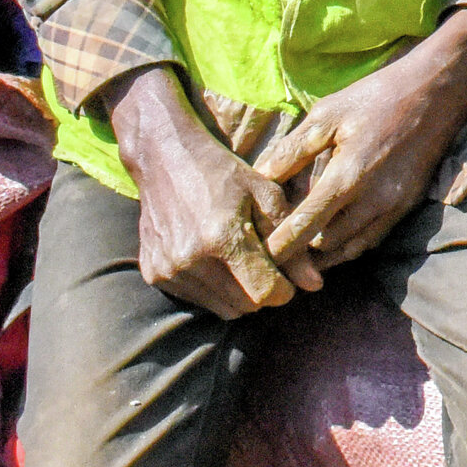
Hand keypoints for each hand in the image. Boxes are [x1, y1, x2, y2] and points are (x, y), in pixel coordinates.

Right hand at [114, 68, 300, 316]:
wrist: (165, 159)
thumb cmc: (223, 173)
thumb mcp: (267, 197)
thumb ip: (293, 244)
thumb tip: (314, 286)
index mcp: (221, 238)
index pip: (265, 293)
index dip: (283, 289)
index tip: (287, 275)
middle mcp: (190, 260)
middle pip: (244, 306)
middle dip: (262, 291)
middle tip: (264, 264)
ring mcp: (168, 269)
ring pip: (221, 308)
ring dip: (237, 293)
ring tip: (238, 259)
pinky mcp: (153, 274)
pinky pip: (196, 300)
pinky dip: (211, 289)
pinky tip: (212, 258)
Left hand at [253, 11, 466, 277]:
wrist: (438, 91)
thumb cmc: (378, 96)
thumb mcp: (328, 113)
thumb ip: (293, 149)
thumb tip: (261, 176)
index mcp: (347, 176)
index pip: (305, 226)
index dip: (279, 247)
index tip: (259, 257)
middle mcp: (372, 201)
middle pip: (325, 245)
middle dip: (299, 249)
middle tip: (276, 241)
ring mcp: (393, 206)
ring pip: (350, 248)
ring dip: (324, 251)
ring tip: (300, 249)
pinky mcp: (407, 206)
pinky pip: (372, 239)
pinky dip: (349, 244)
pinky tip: (333, 236)